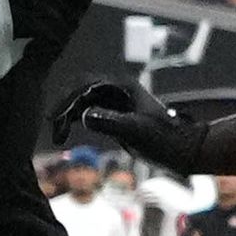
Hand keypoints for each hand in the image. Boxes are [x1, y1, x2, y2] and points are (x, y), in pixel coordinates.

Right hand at [53, 76, 209, 173]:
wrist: (183, 150)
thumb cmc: (165, 140)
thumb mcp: (137, 131)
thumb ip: (111, 122)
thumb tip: (83, 116)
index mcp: (122, 87)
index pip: (86, 85)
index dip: (68, 99)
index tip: (56, 117)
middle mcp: (117, 91)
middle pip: (81, 91)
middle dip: (64, 107)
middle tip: (53, 128)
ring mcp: (116, 103)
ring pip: (82, 102)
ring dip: (67, 116)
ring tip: (58, 136)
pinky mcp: (115, 116)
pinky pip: (88, 111)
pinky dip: (74, 120)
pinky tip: (65, 132)